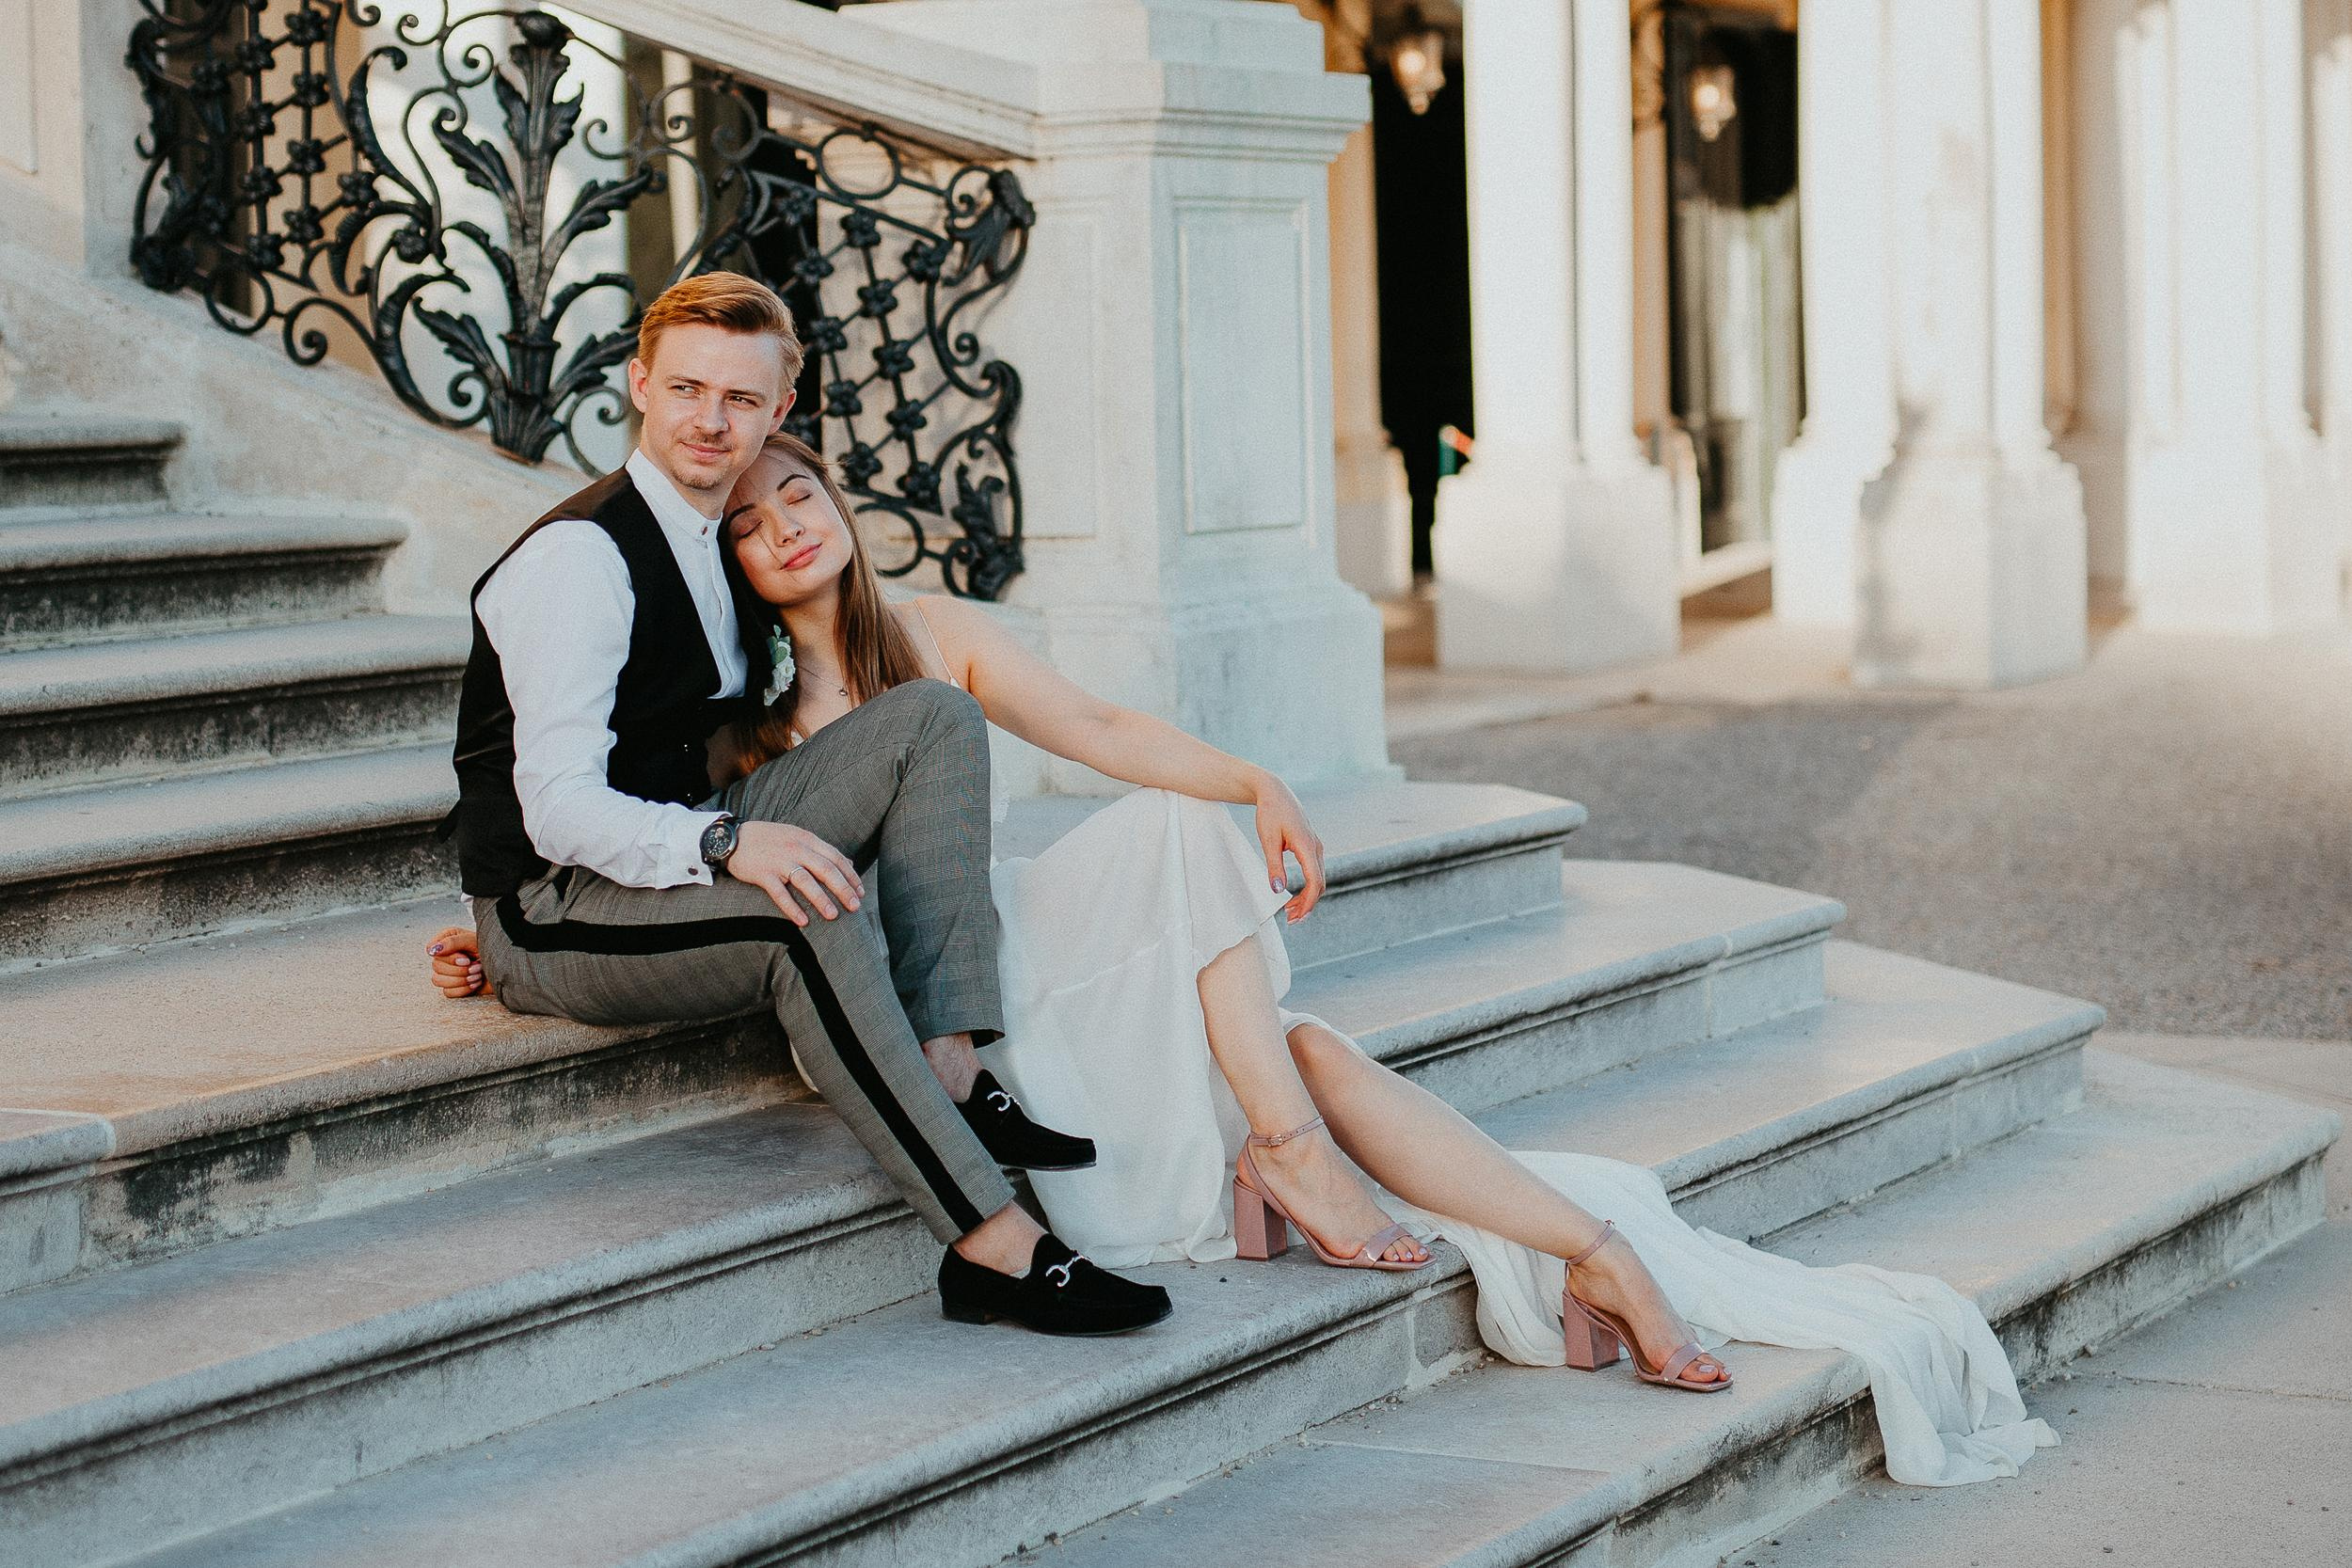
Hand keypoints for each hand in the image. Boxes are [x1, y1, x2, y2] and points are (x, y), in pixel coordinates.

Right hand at [426, 926, 489, 998]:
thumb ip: (453, 942)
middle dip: (459, 970)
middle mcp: (446, 955)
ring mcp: (448, 972)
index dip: (448, 957)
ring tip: (477, 975)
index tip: (465, 959)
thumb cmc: (493, 950)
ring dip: (460, 980)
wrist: (507, 968)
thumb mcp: (474, 941)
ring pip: (438, 980)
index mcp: (448, 939)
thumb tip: (432, 949)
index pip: (432, 949)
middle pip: (436, 966)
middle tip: (476, 967)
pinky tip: (475, 984)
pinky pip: (447, 992)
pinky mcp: (453, 986)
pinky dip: (463, 989)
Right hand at [725, 820, 865, 924]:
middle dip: (843, 889)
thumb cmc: (768, 839)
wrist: (732, 838)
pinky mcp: (762, 874)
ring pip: (805, 881)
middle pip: (826, 869)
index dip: (850, 876)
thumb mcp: (797, 837)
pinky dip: (792, 908)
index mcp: (807, 840)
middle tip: (855, 907)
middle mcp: (796, 849)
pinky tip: (803, 921)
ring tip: (833, 916)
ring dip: (821, 899)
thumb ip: (821, 850)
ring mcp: (779, 861)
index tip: (861, 892)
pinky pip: (780, 893)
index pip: (835, 857)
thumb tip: (848, 863)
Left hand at [1252, 775, 1325, 923]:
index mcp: (1307, 846)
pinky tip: (1293, 895)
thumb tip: (1278, 890)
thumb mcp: (1267, 840)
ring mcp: (1315, 847)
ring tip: (1290, 912)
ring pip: (1318, 879)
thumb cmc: (1270, 813)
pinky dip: (1307, 887)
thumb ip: (1274, 866)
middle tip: (1290, 920)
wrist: (1275, 792)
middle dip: (1307, 904)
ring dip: (1307, 897)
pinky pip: (1314, 872)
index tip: (1296, 916)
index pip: (1315, 881)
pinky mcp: (1311, 847)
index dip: (1308, 902)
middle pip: (1320, 884)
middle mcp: (1316, 847)